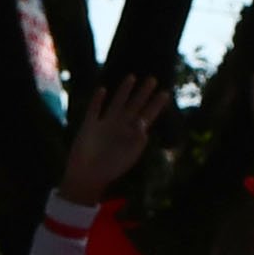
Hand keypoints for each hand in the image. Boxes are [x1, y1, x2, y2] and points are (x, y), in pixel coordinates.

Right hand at [57, 75, 162, 204]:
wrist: (88, 177)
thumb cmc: (111, 169)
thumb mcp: (129, 155)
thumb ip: (138, 139)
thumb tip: (143, 120)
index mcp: (132, 135)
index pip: (147, 116)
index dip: (155, 105)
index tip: (165, 93)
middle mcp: (120, 127)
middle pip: (134, 106)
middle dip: (143, 93)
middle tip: (153, 79)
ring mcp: (105, 125)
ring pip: (116, 104)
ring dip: (123, 91)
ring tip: (131, 77)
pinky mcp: (89, 126)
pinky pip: (94, 110)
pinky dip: (97, 100)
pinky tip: (102, 89)